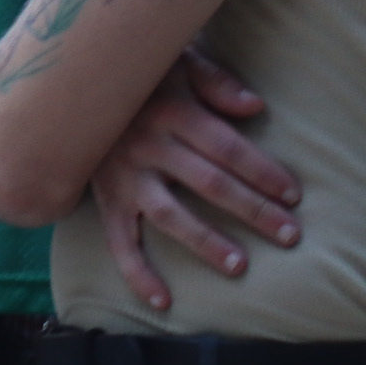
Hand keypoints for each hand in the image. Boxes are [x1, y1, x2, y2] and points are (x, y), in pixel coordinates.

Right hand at [87, 49, 300, 309]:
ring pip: (170, 215)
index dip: (262, 171)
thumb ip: (215, 83)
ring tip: (239, 266)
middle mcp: (148, 146)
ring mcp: (125, 177)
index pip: (226, 147)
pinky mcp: (105, 199)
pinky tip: (162, 301)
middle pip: (209, 183)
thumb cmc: (140, 76)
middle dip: (253, 210)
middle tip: (290, 235)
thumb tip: (255, 108)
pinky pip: (119, 241)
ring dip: (205, 242)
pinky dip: (137, 273)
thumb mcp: (175, 62)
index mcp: (172, 111)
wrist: (72, 88)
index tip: (293, 195)